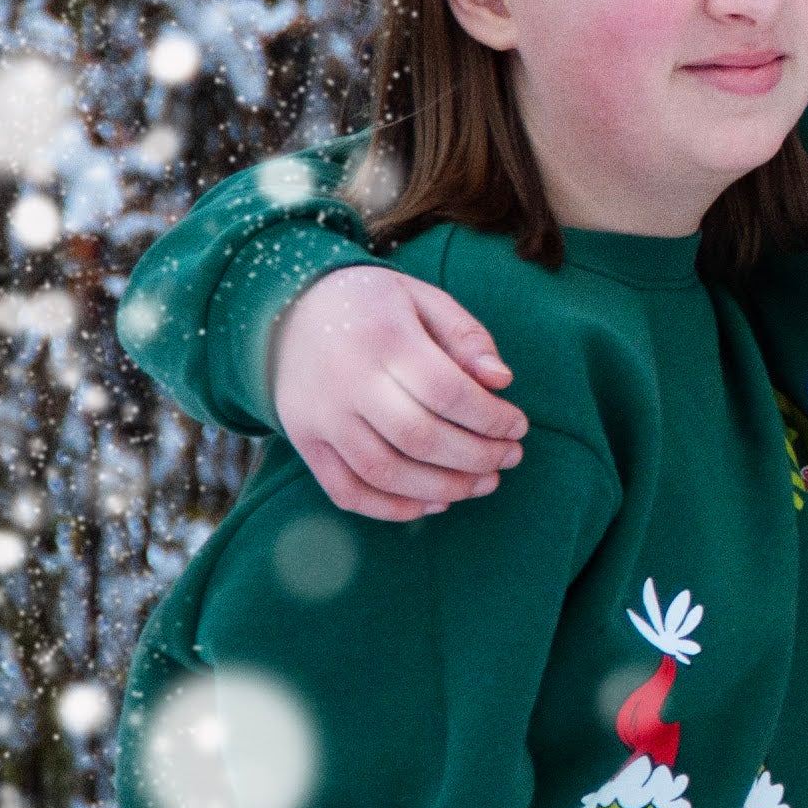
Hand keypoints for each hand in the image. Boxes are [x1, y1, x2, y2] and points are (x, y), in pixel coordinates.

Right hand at [269, 267, 525, 521]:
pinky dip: (393, 508)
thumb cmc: (374, 305)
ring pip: (385, 472)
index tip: (518, 426)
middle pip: (418, 437)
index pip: (446, 391)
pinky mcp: (304, 442)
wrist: (289, 310)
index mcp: (383, 338)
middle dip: (476, 457)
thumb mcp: (423, 299)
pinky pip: (346, 491)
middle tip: (510, 458)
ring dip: (443, 488)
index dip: (490, 417)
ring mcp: (320, 417)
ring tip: (483, 483)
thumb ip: (466, 336)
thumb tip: (502, 382)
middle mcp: (346, 381)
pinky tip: (434, 503)